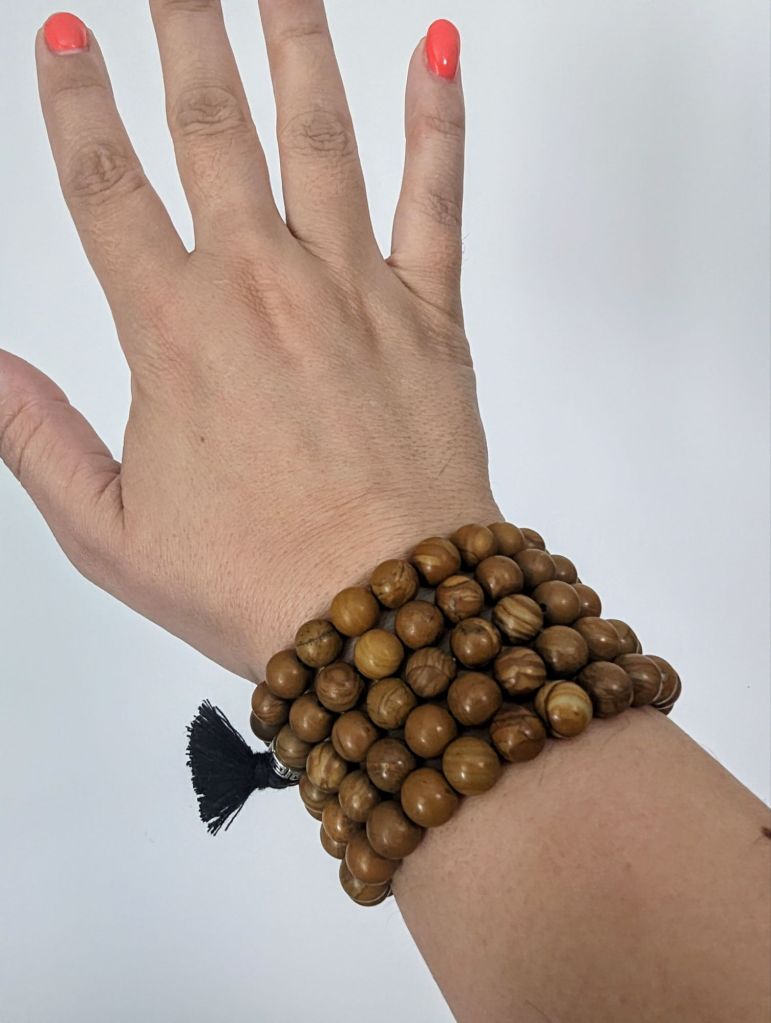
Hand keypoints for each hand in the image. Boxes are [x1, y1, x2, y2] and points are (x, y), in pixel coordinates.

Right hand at [0, 4, 499, 678]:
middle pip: (209, 124)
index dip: (73, 104)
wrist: (387, 620)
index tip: (59, 40)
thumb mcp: (110, 534)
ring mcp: (354, 292)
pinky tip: (434, 49)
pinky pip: (438, 195)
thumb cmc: (258, 582)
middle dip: (181, 29)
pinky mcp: (431, 315)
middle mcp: (263, 289)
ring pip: (318, 132)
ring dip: (291, 38)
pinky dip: (438, 118)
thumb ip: (37, 441)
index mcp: (175, 335)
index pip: (104, 185)